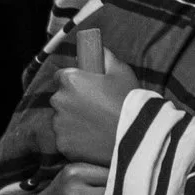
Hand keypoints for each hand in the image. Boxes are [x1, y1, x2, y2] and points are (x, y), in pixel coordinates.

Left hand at [49, 46, 139, 166]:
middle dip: (72, 101)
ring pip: (61, 119)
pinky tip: (92, 138)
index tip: (84, 87)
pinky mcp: (63, 145)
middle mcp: (59, 100)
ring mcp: (60, 124)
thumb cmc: (128, 101)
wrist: (134, 137)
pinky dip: (74, 139)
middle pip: (60, 98)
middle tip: (93, 107)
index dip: (73, 81)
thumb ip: (106, 56)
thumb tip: (98, 49)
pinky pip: (65, 139)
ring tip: (95, 125)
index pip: (60, 76)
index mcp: (70, 80)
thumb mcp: (121, 71)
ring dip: (72, 120)